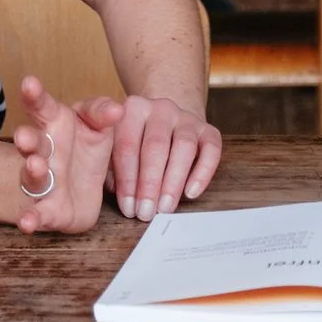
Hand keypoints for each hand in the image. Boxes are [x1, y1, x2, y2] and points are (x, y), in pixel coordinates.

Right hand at [9, 77, 123, 233]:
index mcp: (54, 125)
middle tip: (25, 137)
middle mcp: (44, 151)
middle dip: (26, 139)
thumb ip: (102, 113)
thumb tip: (117, 109)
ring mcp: (43, 180)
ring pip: (32, 175)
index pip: (43, 106)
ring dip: (32, 171)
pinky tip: (26, 223)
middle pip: (31, 142)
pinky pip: (37, 213)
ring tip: (37, 166)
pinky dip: (30, 219)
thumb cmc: (86, 147)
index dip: (34, 95)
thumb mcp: (98, 123)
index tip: (29, 83)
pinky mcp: (47, 208)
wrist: (83, 187)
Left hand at [106, 95, 223, 219]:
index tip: (128, 206)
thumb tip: (115, 189)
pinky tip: (190, 193)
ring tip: (165, 207)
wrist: (166, 124)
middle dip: (150, 183)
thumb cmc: (135, 143)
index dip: (127, 179)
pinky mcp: (208, 130)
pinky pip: (211, 150)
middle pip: (156, 146)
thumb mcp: (113, 147)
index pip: (127, 145)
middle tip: (146, 212)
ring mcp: (187, 118)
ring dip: (174, 181)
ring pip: (184, 147)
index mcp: (133, 109)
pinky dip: (202, 173)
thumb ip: (109, 165)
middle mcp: (161, 109)